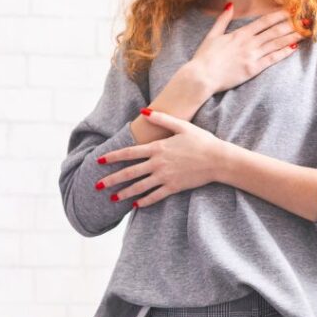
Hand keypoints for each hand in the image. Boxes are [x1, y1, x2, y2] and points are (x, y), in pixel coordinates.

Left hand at [99, 109, 226, 208]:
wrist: (219, 159)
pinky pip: (155, 196)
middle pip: (129, 172)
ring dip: (124, 193)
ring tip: (112, 198)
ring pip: (139, 187)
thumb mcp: (182, 125)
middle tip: (97, 185)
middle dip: (112, 180)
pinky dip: (144, 201)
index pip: (129, 153)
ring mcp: (165, 177)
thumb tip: (143, 110)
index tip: (99, 161)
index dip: (112, 157)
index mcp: (158, 148)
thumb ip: (161, 118)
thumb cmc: (201, 140)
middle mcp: (158, 163)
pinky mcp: (173, 187)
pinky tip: (135, 205)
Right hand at [185, 4, 299, 98]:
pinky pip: (273, 58)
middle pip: (275, 30)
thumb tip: (230, 5)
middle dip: (292, 24)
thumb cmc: (203, 58)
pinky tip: (294, 47)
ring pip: (277, 43)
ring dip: (292, 36)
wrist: (201, 77)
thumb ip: (222, 20)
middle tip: (305, 20)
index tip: (292, 10)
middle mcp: (249, 42)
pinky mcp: (253, 68)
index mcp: (240, 33)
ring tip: (306, 31)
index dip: (280, 15)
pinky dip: (284, 52)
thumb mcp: (211, 36)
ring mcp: (252, 55)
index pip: (265, 21)